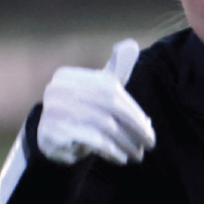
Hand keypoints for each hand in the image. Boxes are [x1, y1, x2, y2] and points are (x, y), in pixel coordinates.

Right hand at [37, 39, 155, 165]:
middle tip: (150, 143)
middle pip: (109, 106)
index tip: (149, 127)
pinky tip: (121, 158)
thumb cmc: (83, 111)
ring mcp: (53, 112)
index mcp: (69, 76)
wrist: (52, 141)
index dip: (133, 110)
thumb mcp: (98, 89)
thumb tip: (131, 44)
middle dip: (135, 127)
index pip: (111, 90)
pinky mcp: (54, 134)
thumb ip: (115, 69)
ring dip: (126, 142)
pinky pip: (92, 142)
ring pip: (104, 126)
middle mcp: (58, 90)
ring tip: (138, 154)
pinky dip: (111, 151)